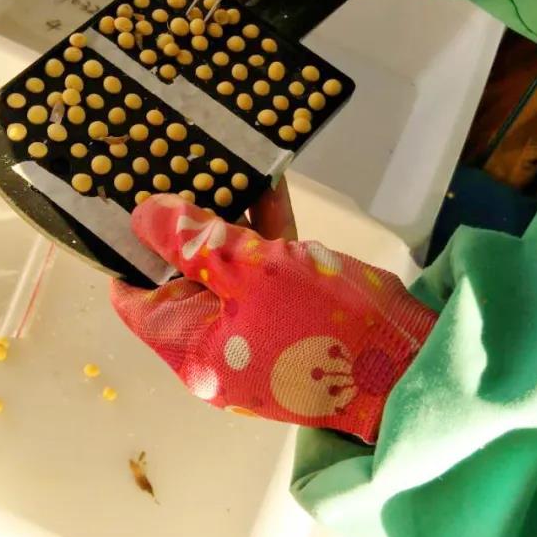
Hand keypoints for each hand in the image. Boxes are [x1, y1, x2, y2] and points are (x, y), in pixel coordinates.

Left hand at [109, 186, 436, 441]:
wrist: (413, 369)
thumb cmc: (325, 325)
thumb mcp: (253, 271)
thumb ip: (195, 242)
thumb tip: (143, 218)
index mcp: (191, 351)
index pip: (134, 299)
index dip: (124, 250)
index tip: (123, 203)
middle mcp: (216, 351)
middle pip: (181, 282)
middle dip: (183, 228)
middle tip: (175, 170)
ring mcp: (255, 339)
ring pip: (227, 274)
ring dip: (229, 225)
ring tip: (220, 167)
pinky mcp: (291, 326)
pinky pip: (266, 279)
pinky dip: (266, 241)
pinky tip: (269, 189)